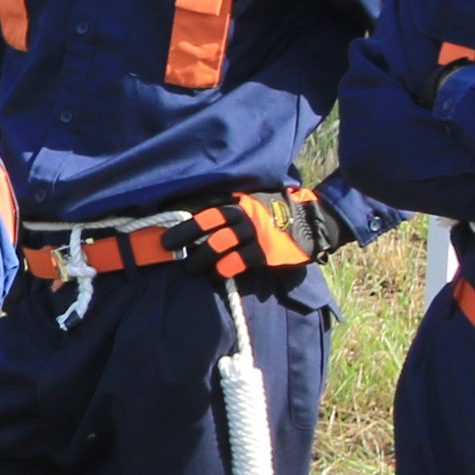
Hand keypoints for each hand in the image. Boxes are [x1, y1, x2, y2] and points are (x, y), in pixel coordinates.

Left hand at [159, 186, 355, 278]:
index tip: (161, 222)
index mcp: (238, 199)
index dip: (182, 213)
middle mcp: (244, 213)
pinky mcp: (265, 252)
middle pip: (205, 222)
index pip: (204, 204)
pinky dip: (223, 270)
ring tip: (190, 268)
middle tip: (166, 245)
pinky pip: (237, 262)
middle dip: (182, 234)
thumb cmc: (274, 213)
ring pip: (217, 245)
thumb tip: (190, 211)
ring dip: (199, 258)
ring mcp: (255, 232)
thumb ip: (227, 206)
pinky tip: (216, 275)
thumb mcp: (251, 201)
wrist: (312, 221)